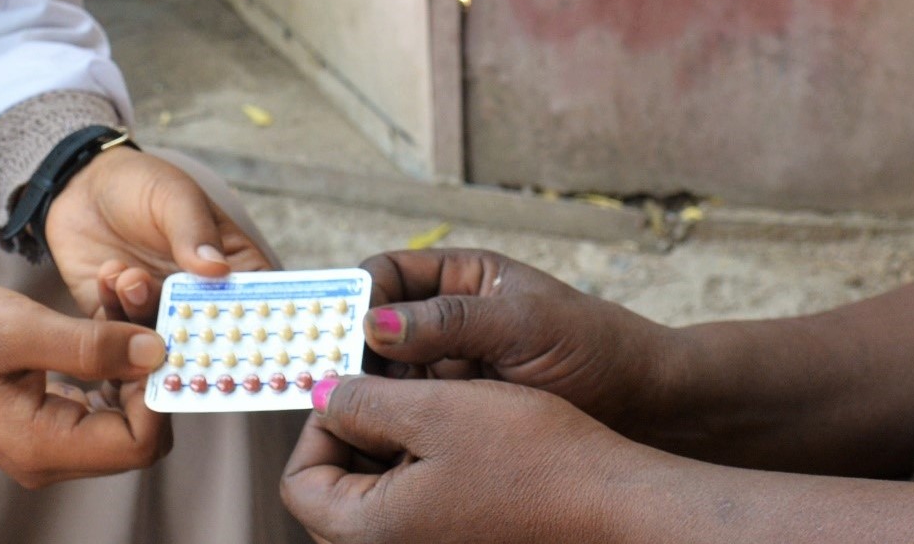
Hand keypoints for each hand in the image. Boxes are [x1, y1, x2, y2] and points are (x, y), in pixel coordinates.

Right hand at [0, 278, 169, 485]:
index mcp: (41, 446)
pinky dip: (109, 357)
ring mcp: (46, 440)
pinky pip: (98, 398)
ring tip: (120, 293)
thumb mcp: (23, 329)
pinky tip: (103, 311)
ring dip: (130, 353)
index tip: (158, 334)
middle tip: (140, 300)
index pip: (138, 443)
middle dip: (147, 365)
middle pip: (135, 429)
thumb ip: (93, 347)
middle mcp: (48, 456)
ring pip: (120, 409)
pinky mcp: (44, 418)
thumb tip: (158, 353)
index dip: (158, 393)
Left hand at [42, 147, 270, 321]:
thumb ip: (194, 232)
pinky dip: (113, 314)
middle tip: (168, 327)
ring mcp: (157, 313)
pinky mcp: (117, 321)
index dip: (250, 329)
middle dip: (189, 343)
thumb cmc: (144, 184)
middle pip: (207, 341)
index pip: (253, 306)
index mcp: (230, 269)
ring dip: (143, 314)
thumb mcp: (175, 197)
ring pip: (159, 345)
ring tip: (130, 277)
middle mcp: (197, 300)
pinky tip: (108, 273)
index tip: (231, 334)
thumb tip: (217, 269)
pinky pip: (116, 337)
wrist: (83, 189)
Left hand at [282, 375, 658, 543]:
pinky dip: (421, 466)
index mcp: (370, 532)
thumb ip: (362, 402)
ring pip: (375, 495)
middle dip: (356, 432)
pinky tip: (460, 433)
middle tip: (392, 389)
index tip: (359, 385)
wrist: (613, 502)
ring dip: (391, 444)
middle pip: (334, 490)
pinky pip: (415, 506)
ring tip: (434, 404)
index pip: (300, 480)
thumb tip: (321, 395)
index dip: (319, 423)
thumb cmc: (533, 458)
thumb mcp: (436, 409)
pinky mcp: (457, 541)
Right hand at [359, 250, 680, 431]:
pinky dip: (391, 428)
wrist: (648, 407)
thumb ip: (451, 323)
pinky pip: (409, 416)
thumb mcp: (524, 327)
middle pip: (374, 330)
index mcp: (461, 279)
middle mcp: (447, 321)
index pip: (385, 275)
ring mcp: (450, 369)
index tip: (344, 334)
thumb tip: (374, 324)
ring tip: (349, 422)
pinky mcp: (458, 413)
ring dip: (367, 397)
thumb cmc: (596, 349)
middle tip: (328, 388)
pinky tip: (380, 445)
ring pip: (385, 379)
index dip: (358, 298)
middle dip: (350, 355)